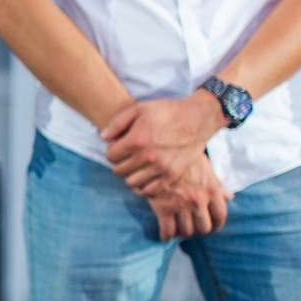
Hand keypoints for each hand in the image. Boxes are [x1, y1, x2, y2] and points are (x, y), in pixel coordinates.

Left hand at [102, 94, 226, 197]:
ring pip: (131, 182)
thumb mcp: (139, 109)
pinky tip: (144, 177)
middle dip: (120, 163)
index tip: (119, 147)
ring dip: (130, 175)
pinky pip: (149, 190)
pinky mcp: (172, 175)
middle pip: (119, 171)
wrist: (198, 119)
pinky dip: (143, 187)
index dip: (112, 151)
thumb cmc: (167, 111)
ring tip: (135, 166)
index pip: (110, 156)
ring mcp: (161, 168)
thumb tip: (103, 138)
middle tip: (127, 157)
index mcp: (136, 141)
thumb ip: (117, 124)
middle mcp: (147, 157)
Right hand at [146, 153, 232, 238]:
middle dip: (198, 230)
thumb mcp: (204, 166)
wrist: (157, 152)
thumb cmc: (182, 157)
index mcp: (212, 189)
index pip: (221, 215)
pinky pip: (167, 231)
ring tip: (178, 229)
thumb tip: (230, 196)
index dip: (217, 225)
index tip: (211, 227)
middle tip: (192, 228)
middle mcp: (199, 199)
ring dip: (182, 233)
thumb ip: (217, 184)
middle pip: (203, 227)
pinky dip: (166, 236)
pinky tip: (165, 235)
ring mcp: (181, 205)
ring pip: (186, 231)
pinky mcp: (163, 208)